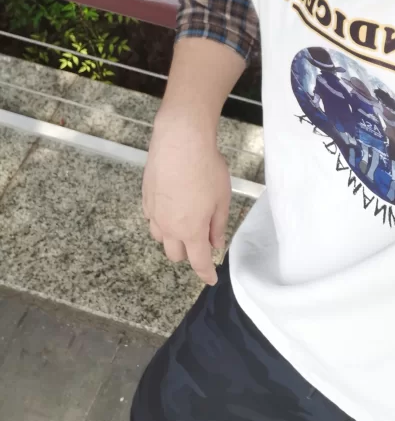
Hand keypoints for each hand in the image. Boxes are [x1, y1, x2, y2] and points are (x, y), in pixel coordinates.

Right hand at [142, 113, 230, 285]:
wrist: (180, 141)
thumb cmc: (206, 167)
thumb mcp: (222, 198)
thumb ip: (218, 225)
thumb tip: (215, 243)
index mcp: (191, 230)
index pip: (198, 262)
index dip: (205, 273)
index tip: (211, 279)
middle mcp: (169, 227)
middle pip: (175, 254)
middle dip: (189, 253)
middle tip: (202, 239)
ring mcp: (154, 213)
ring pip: (160, 238)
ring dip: (173, 238)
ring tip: (186, 222)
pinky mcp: (145, 198)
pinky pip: (152, 219)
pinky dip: (161, 220)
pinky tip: (171, 206)